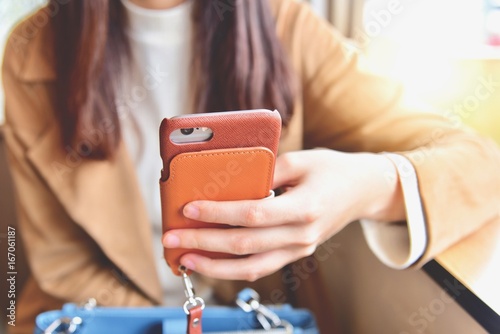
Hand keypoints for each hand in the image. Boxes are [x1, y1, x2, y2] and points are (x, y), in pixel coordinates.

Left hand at [162, 149, 403, 280]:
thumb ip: (265, 171)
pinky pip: (262, 267)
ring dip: (215, 266)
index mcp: (305, 208)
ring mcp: (300, 249)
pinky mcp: (296, 254)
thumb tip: (227, 183)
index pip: (253, 215)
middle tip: (173, 239)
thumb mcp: (300, 159)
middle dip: (204, 244)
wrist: (363, 191)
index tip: (189, 208)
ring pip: (251, 268)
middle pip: (245, 246)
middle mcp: (302, 235)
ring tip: (186, 258)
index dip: (218, 213)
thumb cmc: (332, 170)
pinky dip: (234, 267)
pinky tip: (213, 260)